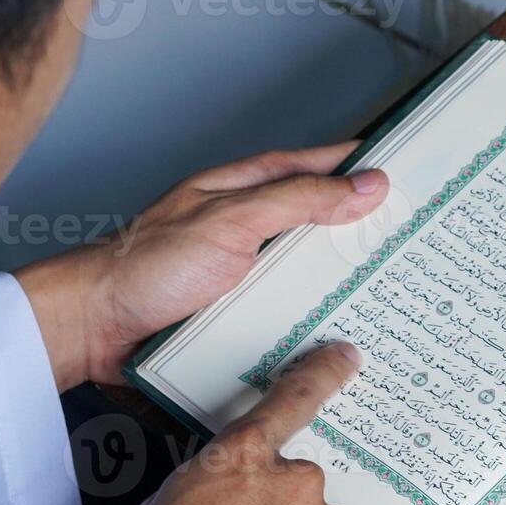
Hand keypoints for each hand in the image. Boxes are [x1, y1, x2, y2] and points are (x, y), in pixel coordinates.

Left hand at [17, 143, 387, 389]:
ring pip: (305, 276)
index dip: (358, 166)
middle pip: (318, 225)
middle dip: (360, 234)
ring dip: (338, 288)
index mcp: (245, 190)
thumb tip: (364, 185)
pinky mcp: (236, 316)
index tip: (405, 172)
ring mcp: (242, 275)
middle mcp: (247, 230)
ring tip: (387, 297)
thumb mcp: (233, 222)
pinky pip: (286, 316)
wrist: (96, 327)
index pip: (316, 167)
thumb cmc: (147, 267)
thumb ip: (299, 201)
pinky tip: (335, 337)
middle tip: (409, 243)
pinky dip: (312, 324)